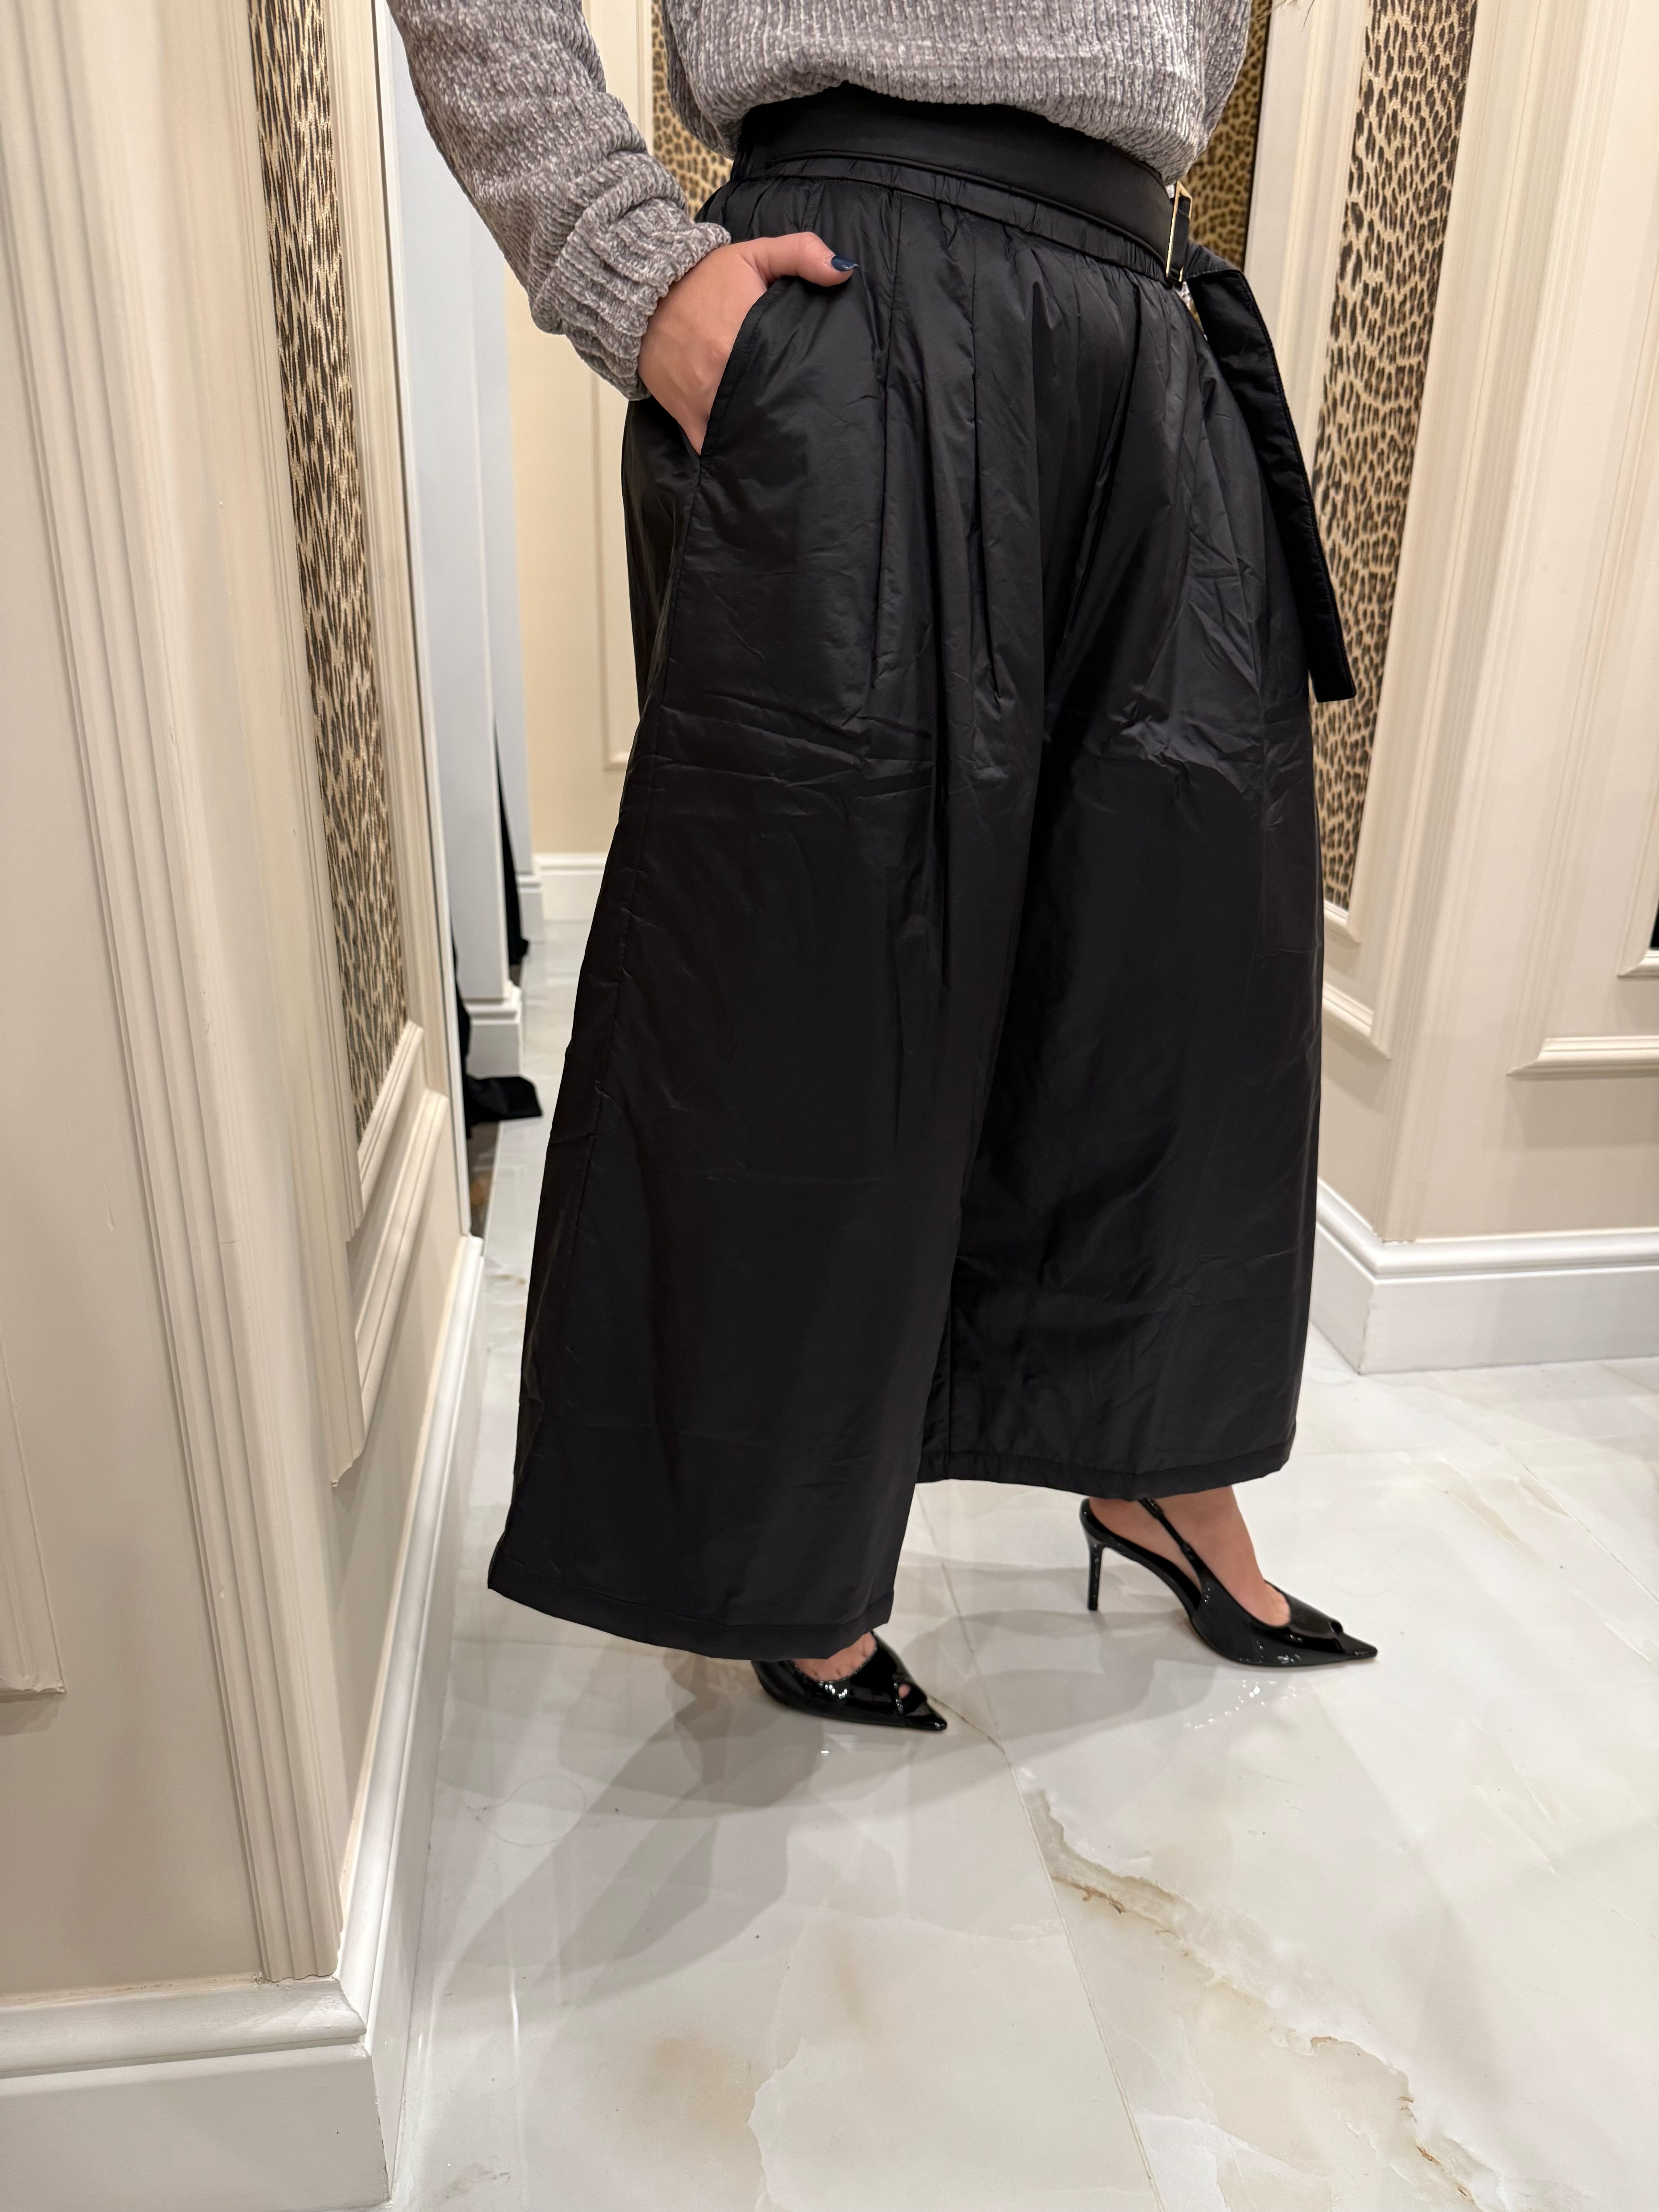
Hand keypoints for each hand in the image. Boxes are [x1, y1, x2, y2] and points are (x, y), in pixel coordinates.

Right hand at [638, 232, 855, 451]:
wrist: (641, 294)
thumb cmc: (701, 277)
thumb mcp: (753, 255)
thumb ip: (801, 254)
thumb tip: (843, 272)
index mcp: (744, 336)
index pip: (790, 373)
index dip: (810, 386)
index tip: (825, 391)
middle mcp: (723, 375)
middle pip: (769, 408)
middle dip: (790, 414)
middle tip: (809, 418)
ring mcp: (704, 400)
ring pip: (744, 432)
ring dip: (763, 435)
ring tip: (784, 438)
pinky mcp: (687, 416)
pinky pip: (713, 445)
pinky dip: (730, 449)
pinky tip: (749, 450)